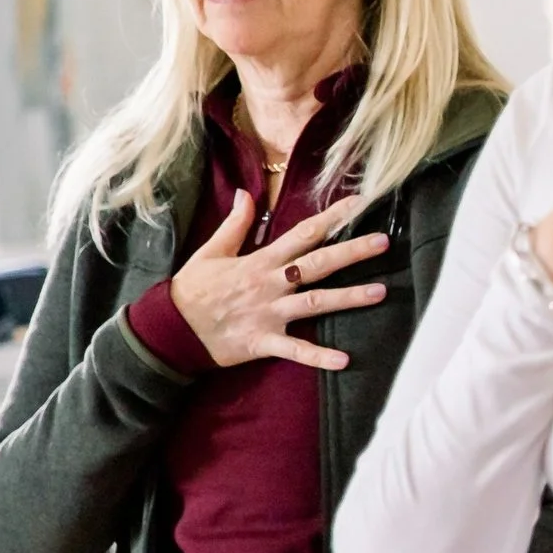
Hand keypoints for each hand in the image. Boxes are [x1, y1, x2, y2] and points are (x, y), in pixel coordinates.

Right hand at [167, 192, 387, 370]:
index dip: (332, 217)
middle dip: (352, 252)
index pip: (303, 234)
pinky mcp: (262, 342)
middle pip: (318, 264)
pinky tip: (344, 361)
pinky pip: (295, 351)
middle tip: (383, 242)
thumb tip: (247, 191)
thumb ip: (235, 223)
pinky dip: (318, 357)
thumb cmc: (192, 290)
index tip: (360, 203)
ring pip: (315, 303)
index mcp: (260, 261)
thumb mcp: (211, 251)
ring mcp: (269, 314)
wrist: (169, 331)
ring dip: (348, 299)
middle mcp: (270, 285)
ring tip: (380, 292)